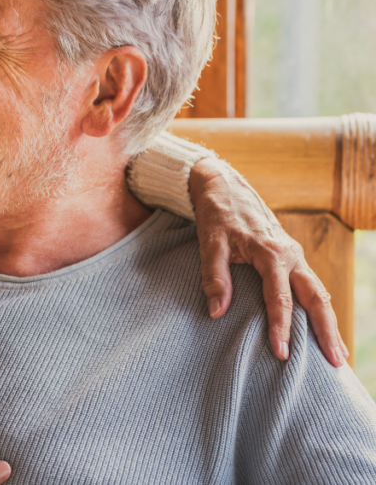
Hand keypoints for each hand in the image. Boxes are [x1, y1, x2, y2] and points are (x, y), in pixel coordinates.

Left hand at [189, 159, 346, 366]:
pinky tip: (322, 327)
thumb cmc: (216, 215)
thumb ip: (214, 276)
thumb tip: (217, 312)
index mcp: (271, 252)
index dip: (281, 327)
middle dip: (326, 330)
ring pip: (319, 293)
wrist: (224, 186)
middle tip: (336, 363)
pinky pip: (311, 285)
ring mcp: (294, 255)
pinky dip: (320, 308)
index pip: (280, 298)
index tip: (281, 353)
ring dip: (329, 322)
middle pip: (316, 297)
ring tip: (338, 353)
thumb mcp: (209, 242)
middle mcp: (290, 255)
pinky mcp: (291, 256)